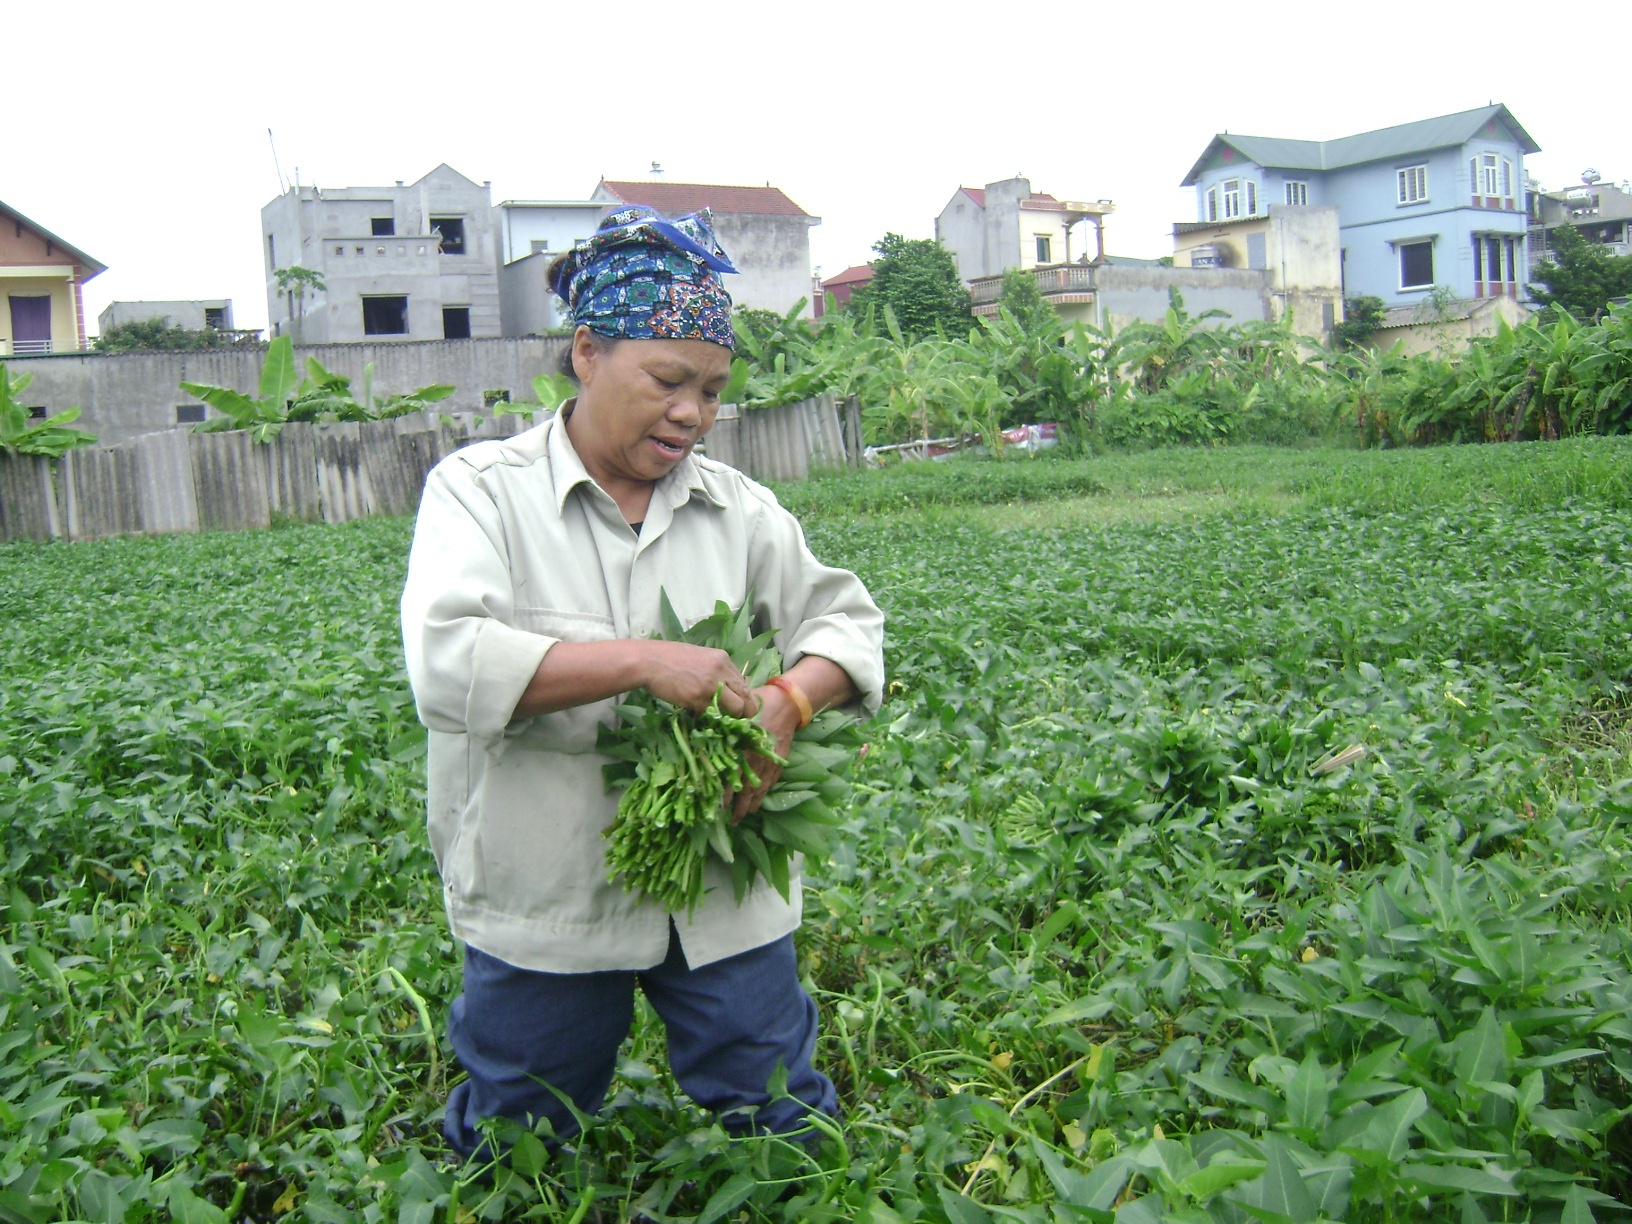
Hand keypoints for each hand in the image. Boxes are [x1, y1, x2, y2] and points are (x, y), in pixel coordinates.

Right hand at [640, 640, 756, 716]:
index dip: (742, 697)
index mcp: (723, 658)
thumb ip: (715, 670)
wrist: (648, 661)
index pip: (743, 682)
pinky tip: (699, 714)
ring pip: (736, 708)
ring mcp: (711, 685)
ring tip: (719, 720)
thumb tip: (725, 687)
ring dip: (730, 717)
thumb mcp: (699, 657)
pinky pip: (712, 714)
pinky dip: (708, 717)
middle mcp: (721, 670)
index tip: (737, 706)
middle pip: (746, 696)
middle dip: (744, 711)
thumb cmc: (669, 657)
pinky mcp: (698, 698)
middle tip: (736, 720)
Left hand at [729, 684, 799, 822]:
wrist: (787, 704)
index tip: (718, 806)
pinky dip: (763, 794)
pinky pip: (771, 783)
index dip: (725, 794)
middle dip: (739, 807)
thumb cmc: (758, 706)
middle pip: (747, 790)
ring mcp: (770, 764)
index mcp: (743, 750)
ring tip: (744, 816)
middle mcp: (757, 761)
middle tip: (732, 821)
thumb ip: (724, 732)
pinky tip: (758, 800)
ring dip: (751, 805)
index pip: (732, 778)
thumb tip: (705, 743)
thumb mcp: (737, 717)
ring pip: (760, 790)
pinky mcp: (779, 762)